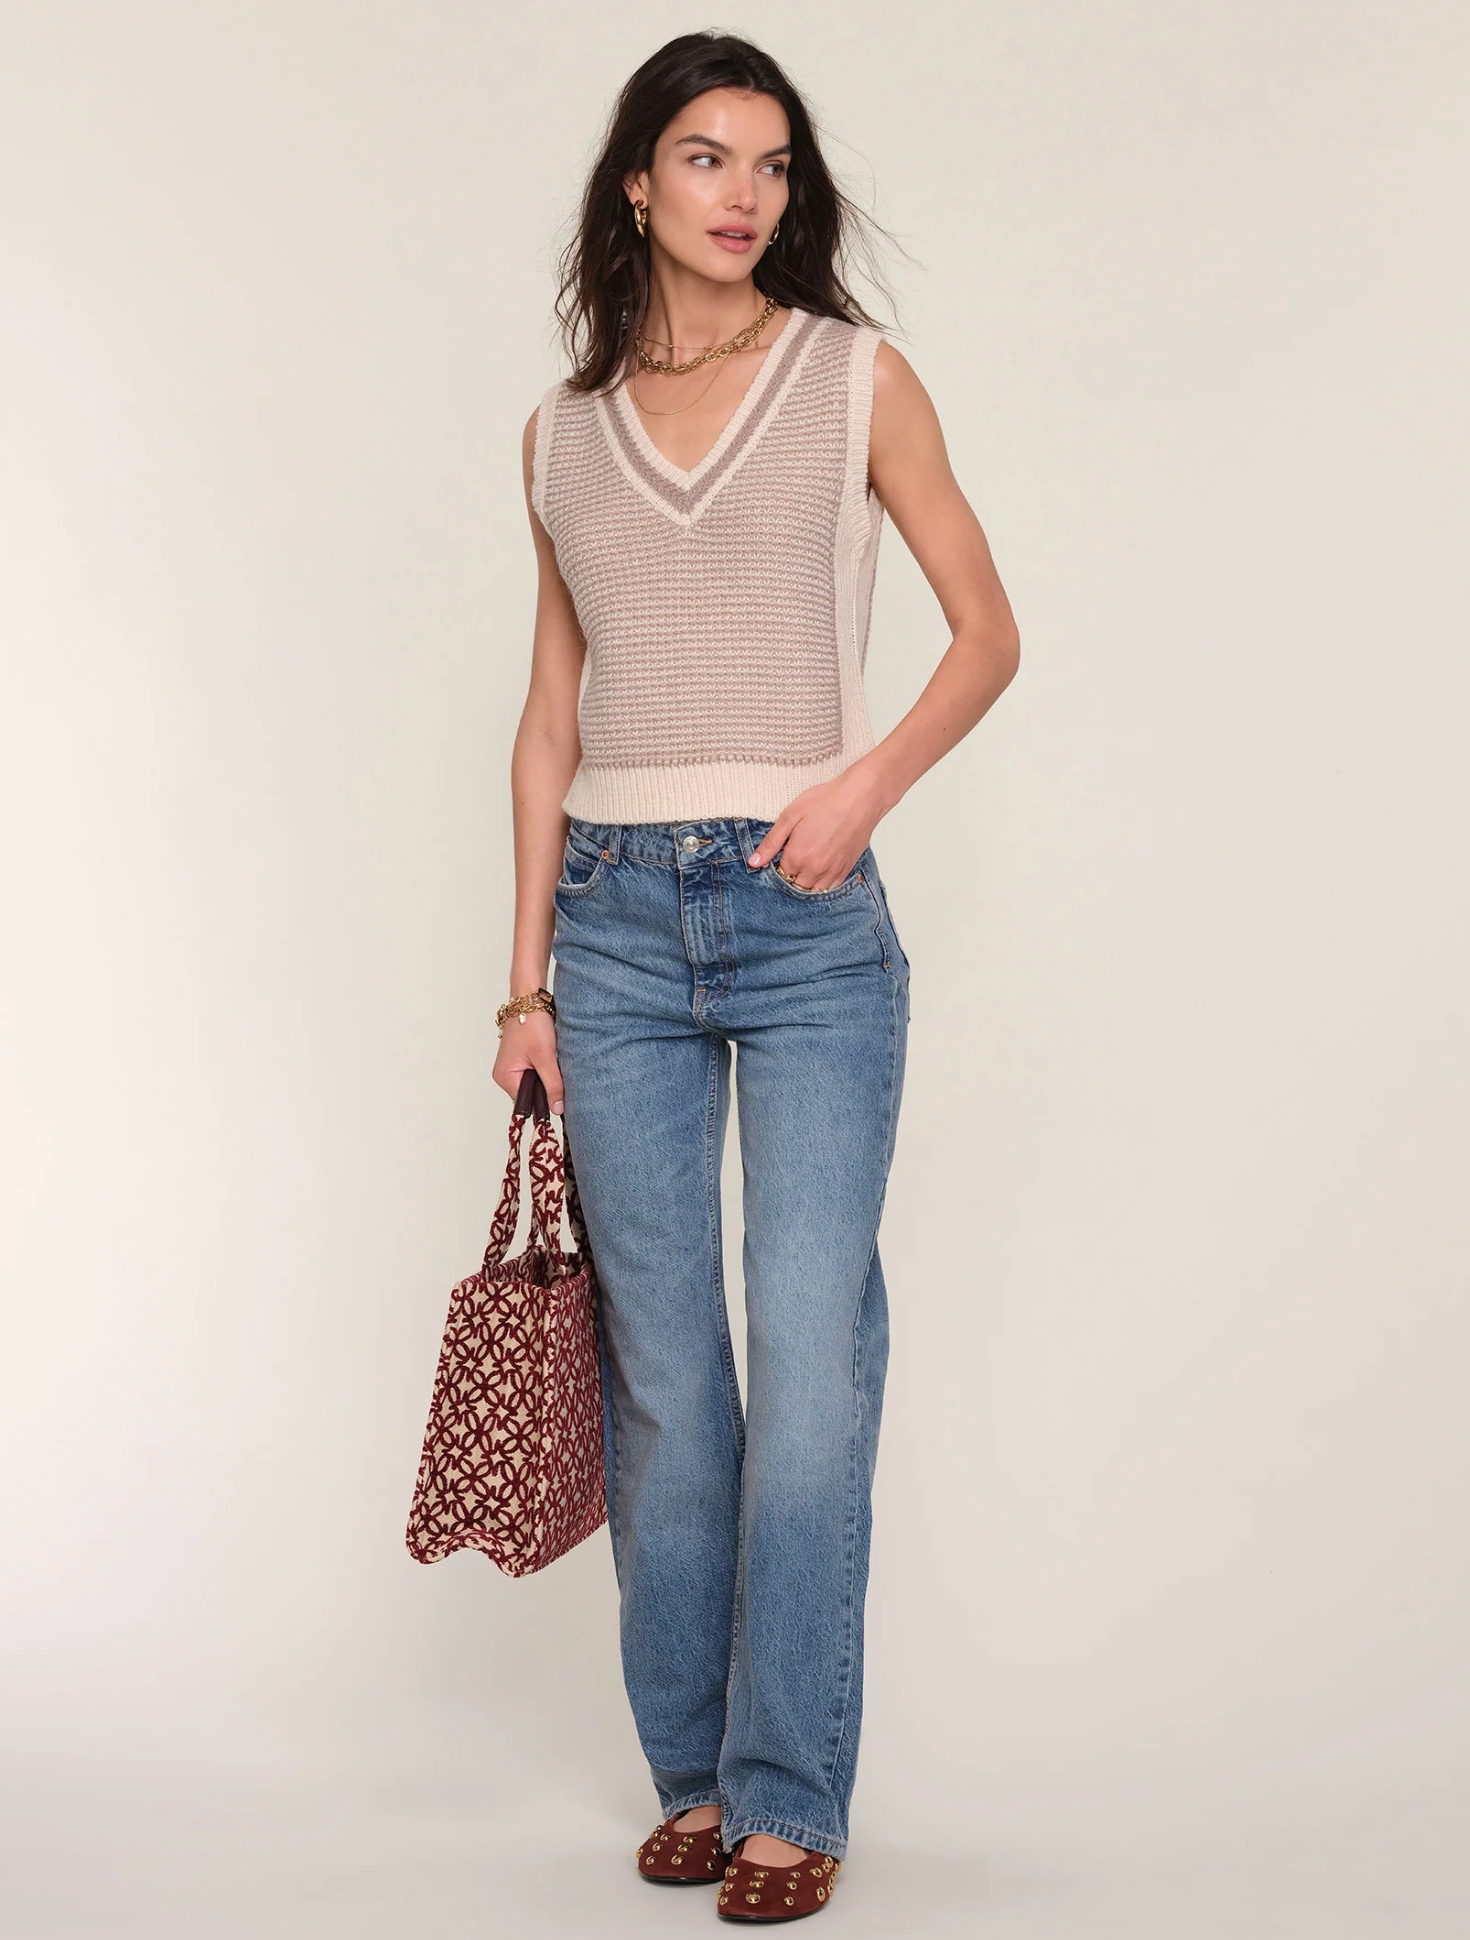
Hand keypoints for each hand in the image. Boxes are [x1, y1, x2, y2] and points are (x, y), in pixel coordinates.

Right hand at [493, 1007, 563, 1113]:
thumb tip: (557, 1109)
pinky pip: (534, 1074)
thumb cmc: (532, 1024)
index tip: (560, 1102)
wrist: (530, 1000)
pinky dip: (545, 1070)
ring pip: (534, 1084)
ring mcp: (511, 1068)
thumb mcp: (546, 1057)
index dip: (544, 1103)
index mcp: (505, 1078)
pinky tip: (551, 1061)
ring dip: (546, 1079)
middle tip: (560, 1078)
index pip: (526, 1103)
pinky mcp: (519, 1061)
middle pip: (530, 1095)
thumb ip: (553, 1085)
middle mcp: (505, 1076)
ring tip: (554, 1066)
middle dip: (546, 1089)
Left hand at [746, 772, 883, 889]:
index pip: (778, 873)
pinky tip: (820, 868)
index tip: (781, 852)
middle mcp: (813, 870)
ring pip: (811, 889)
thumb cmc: (825, 801)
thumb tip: (753, 862)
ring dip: (805, 881)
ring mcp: (831, 872)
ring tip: (806, 862)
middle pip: (794, 884)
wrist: (860, 797)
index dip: (776, 863)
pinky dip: (822, 883)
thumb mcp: (790, 816)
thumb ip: (771, 842)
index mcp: (796, 857)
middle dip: (790, 874)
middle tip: (794, 855)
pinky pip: (829, 887)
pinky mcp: (846, 870)